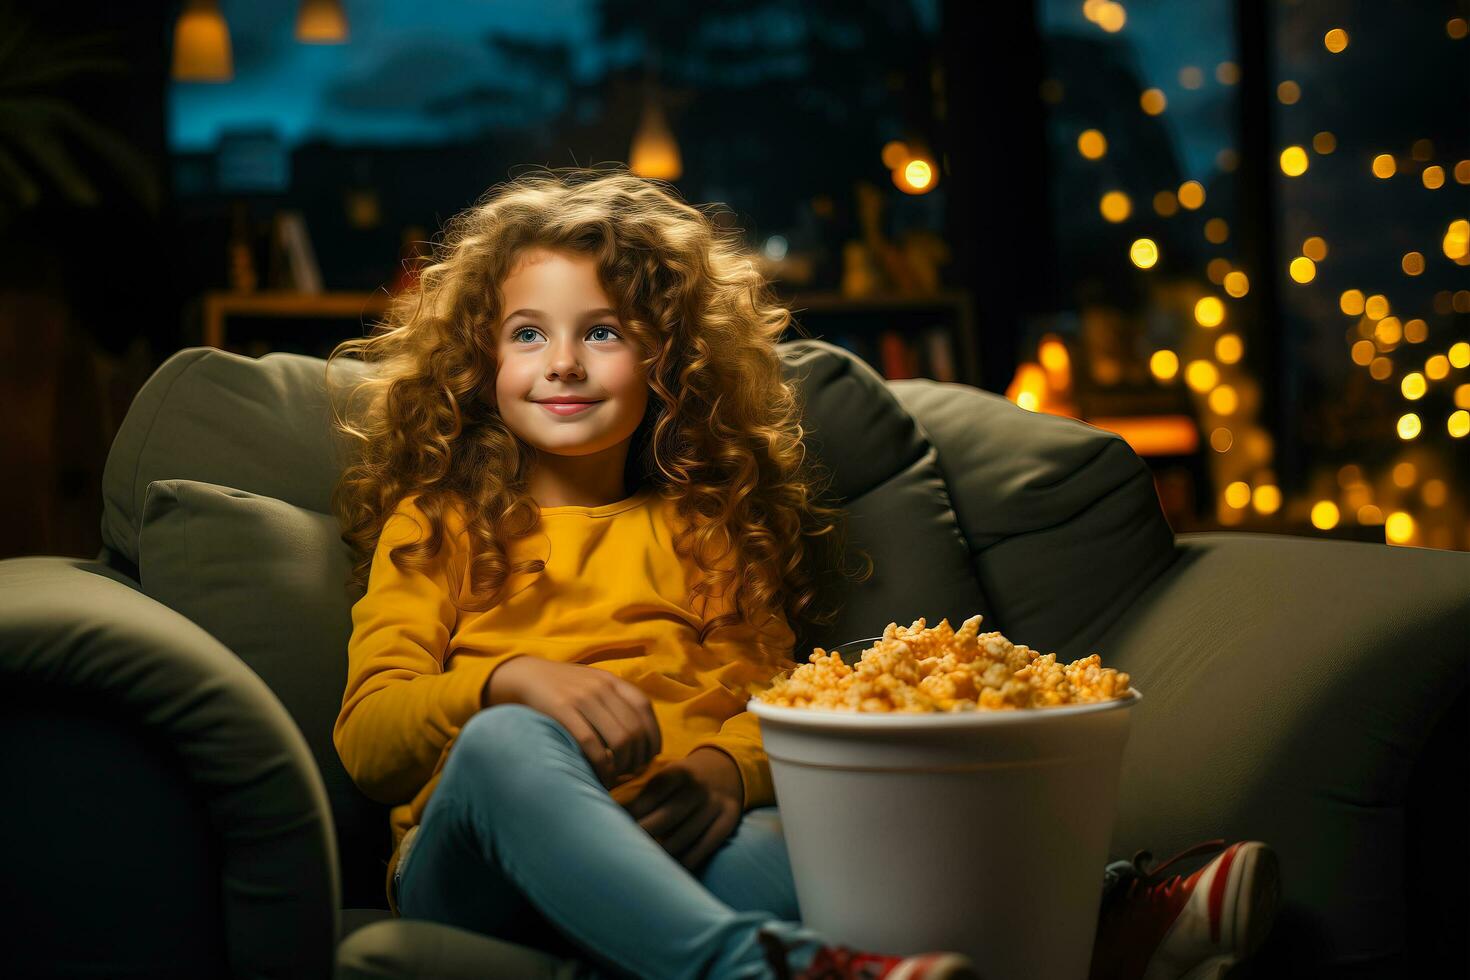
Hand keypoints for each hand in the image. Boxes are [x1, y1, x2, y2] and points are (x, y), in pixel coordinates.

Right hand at [485, 656, 661, 788]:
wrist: (523, 676)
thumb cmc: (562, 687)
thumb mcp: (592, 684)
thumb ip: (615, 701)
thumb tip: (640, 736)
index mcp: (611, 680)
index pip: (644, 708)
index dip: (652, 735)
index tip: (648, 756)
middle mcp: (601, 687)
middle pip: (635, 730)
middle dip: (637, 757)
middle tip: (630, 771)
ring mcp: (582, 698)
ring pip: (619, 739)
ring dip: (622, 765)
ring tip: (615, 776)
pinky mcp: (562, 711)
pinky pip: (591, 744)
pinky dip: (601, 766)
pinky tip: (600, 776)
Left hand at [622, 747, 743, 871]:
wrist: (726, 769)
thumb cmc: (683, 781)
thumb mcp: (666, 776)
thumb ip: (644, 796)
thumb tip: (609, 818)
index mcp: (677, 772)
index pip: (647, 800)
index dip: (629, 819)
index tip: (613, 832)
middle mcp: (697, 787)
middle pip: (664, 820)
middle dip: (642, 838)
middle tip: (623, 853)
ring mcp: (715, 804)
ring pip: (683, 838)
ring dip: (661, 854)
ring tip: (642, 864)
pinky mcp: (728, 820)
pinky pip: (704, 847)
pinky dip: (685, 861)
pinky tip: (670, 868)